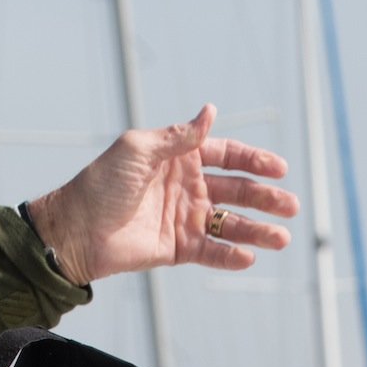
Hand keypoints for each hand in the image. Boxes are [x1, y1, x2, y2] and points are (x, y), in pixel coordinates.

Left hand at [25, 104, 298, 285]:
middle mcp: (185, 185)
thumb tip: (210, 110)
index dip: (253, 159)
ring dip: (257, 230)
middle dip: (265, 197)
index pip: (225, 154)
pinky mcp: (177, 248)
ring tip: (282, 238)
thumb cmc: (102, 183)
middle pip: (236, 190)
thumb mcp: (138, 150)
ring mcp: (183, 217)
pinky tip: (249, 256)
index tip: (280, 168)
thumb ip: (178, 136)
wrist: (75, 229)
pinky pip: (211, 251)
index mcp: (177, 157)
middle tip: (291, 206)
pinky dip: (231, 255)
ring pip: (230, 223)